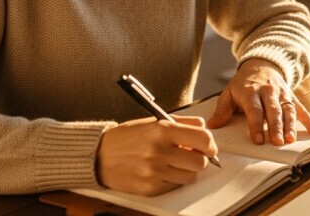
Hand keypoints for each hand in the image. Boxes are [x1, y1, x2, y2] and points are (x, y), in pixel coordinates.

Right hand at [96, 116, 216, 195]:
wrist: (99, 155)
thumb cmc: (129, 137)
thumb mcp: (155, 121)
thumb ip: (183, 123)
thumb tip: (205, 129)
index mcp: (163, 130)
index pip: (203, 139)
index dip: (210, 144)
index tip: (208, 146)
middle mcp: (159, 151)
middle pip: (200, 162)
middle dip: (200, 159)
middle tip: (191, 155)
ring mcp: (154, 172)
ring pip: (191, 177)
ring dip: (187, 171)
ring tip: (175, 163)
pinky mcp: (150, 188)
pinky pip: (175, 186)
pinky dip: (174, 179)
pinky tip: (163, 171)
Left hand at [207, 58, 309, 145]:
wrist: (261, 64)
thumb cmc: (242, 84)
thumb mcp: (228, 93)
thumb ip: (222, 110)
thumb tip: (212, 126)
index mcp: (250, 92)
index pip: (254, 110)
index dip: (256, 126)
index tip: (258, 140)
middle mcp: (268, 92)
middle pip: (273, 111)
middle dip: (276, 127)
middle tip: (278, 142)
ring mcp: (281, 93)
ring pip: (288, 110)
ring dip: (291, 125)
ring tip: (291, 139)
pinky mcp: (291, 95)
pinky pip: (300, 108)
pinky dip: (308, 119)